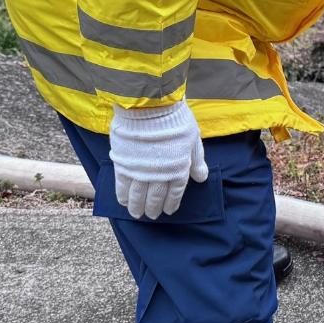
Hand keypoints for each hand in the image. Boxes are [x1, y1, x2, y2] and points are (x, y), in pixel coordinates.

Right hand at [107, 102, 208, 219]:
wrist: (150, 106)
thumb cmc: (175, 120)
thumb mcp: (193, 139)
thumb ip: (196, 160)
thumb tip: (201, 178)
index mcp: (178, 169)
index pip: (175, 193)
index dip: (171, 203)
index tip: (168, 211)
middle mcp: (159, 174)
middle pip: (155, 197)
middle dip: (153, 208)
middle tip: (151, 216)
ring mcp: (140, 170)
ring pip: (137, 195)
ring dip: (137, 206)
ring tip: (136, 214)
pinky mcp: (123, 164)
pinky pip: (122, 184)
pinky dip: (122, 195)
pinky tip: (123, 201)